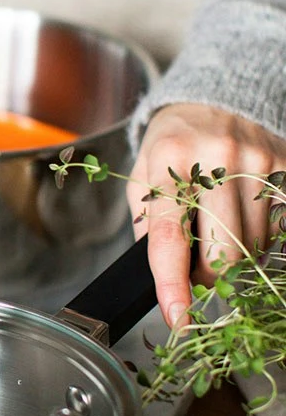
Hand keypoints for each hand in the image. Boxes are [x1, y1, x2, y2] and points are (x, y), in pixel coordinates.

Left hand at [128, 103, 285, 329]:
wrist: (213, 98)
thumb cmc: (172, 143)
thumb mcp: (143, 174)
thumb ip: (147, 223)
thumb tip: (160, 274)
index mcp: (168, 161)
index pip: (169, 234)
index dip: (172, 283)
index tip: (176, 317)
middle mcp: (215, 159)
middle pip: (221, 251)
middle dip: (209, 276)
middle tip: (197, 272)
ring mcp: (254, 163)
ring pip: (252, 246)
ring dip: (235, 257)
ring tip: (219, 233)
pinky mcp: (282, 167)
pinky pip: (277, 229)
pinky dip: (259, 240)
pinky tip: (242, 222)